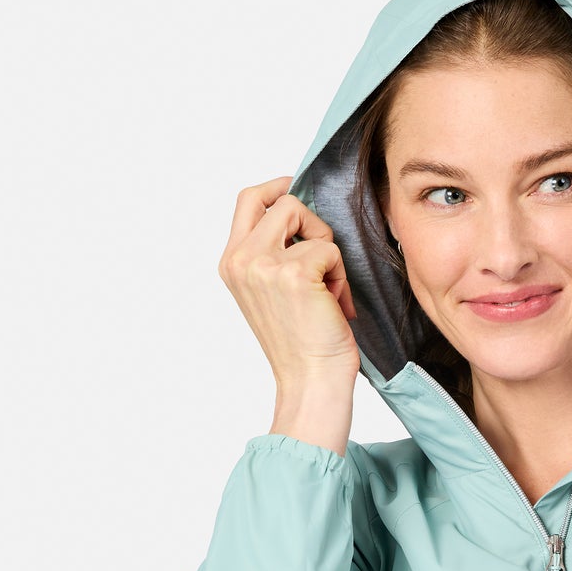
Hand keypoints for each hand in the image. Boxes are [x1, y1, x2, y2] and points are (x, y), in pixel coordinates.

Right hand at [218, 176, 360, 450]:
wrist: (311, 382)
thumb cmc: (301, 343)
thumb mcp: (272, 291)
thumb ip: (273, 252)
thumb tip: (300, 213)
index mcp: (231, 263)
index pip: (248, 199)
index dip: (277, 188)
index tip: (297, 191)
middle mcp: (240, 260)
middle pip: (281, 200)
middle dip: (312, 222)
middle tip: (323, 258)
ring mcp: (264, 264)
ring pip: (305, 218)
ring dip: (327, 250)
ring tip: (328, 288)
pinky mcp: (294, 273)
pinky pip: (329, 248)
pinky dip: (340, 275)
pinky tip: (335, 304)